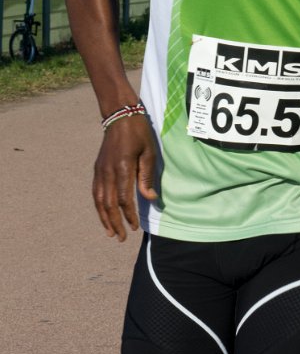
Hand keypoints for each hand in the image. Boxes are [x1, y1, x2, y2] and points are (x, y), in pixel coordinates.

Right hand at [92, 117, 157, 240]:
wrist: (119, 115)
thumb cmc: (139, 133)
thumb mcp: (149, 153)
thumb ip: (147, 177)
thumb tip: (150, 199)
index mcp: (122, 167)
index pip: (123, 199)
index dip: (128, 215)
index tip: (134, 227)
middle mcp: (108, 171)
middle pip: (108, 204)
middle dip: (115, 223)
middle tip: (121, 238)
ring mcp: (100, 170)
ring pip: (98, 200)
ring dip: (104, 218)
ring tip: (110, 233)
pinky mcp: (97, 168)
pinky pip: (95, 192)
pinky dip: (98, 206)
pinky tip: (103, 215)